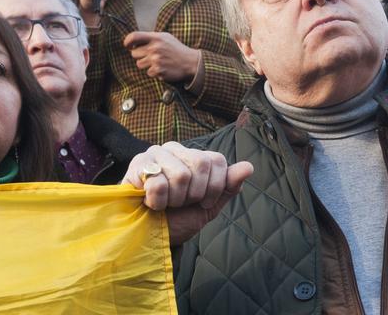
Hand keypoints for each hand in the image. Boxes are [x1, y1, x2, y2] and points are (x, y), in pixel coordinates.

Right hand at [123, 142, 253, 244]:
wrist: (148, 238)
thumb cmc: (177, 220)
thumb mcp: (208, 207)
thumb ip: (227, 187)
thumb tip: (249, 167)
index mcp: (195, 157)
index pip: (217, 160)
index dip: (214, 188)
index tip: (201, 201)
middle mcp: (177, 149)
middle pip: (201, 164)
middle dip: (194, 194)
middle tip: (179, 203)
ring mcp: (156, 154)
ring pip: (181, 175)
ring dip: (174, 199)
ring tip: (164, 203)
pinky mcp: (138, 164)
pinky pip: (158, 183)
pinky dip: (156, 202)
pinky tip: (148, 202)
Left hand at [124, 31, 200, 82]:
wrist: (190, 62)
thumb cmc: (176, 49)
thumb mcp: (166, 37)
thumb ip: (151, 37)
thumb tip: (135, 41)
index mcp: (156, 37)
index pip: (134, 36)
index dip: (127, 41)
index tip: (128, 46)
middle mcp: (155, 48)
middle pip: (134, 53)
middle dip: (140, 56)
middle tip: (150, 56)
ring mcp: (156, 60)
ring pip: (139, 64)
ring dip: (146, 65)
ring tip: (157, 62)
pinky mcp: (158, 70)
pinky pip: (148, 73)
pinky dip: (154, 72)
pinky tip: (162, 68)